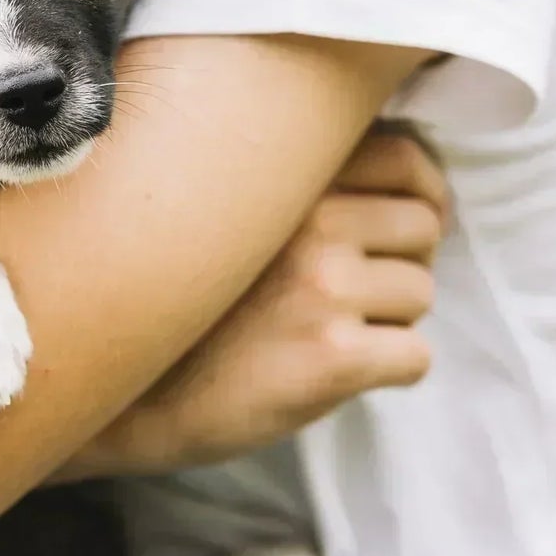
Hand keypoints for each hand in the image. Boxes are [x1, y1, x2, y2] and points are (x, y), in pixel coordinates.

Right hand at [72, 126, 446, 476]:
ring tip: (325, 331)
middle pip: (422, 226)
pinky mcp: (334, 356)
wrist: (132, 399)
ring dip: (389, 319)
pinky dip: (388, 370)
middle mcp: (310, 222)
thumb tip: (401, 188)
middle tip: (354, 291)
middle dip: (403, 261)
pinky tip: (332, 371)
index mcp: (285, 181)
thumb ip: (296, 192)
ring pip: (420, 293)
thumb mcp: (230, 224)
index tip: (410, 220)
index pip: (401, 156)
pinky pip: (415, 357)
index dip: (422, 190)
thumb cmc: (184, 310)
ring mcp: (324, 289)